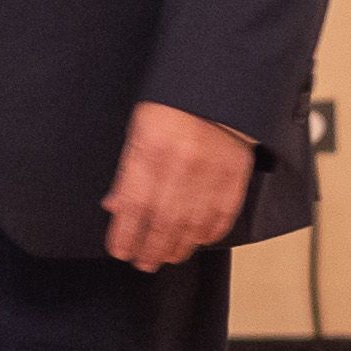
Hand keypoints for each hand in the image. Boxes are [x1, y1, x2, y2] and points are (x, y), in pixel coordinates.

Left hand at [102, 101, 255, 270]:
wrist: (218, 88)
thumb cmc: (173, 104)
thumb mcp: (139, 130)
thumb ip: (128, 171)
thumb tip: (115, 206)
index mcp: (151, 151)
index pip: (133, 206)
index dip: (125, 234)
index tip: (119, 250)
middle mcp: (181, 167)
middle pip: (162, 223)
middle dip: (150, 249)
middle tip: (142, 263)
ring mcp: (211, 175)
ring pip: (192, 226)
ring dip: (177, 247)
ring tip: (166, 257)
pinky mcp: (235, 178)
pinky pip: (221, 216)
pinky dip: (208, 234)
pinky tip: (196, 241)